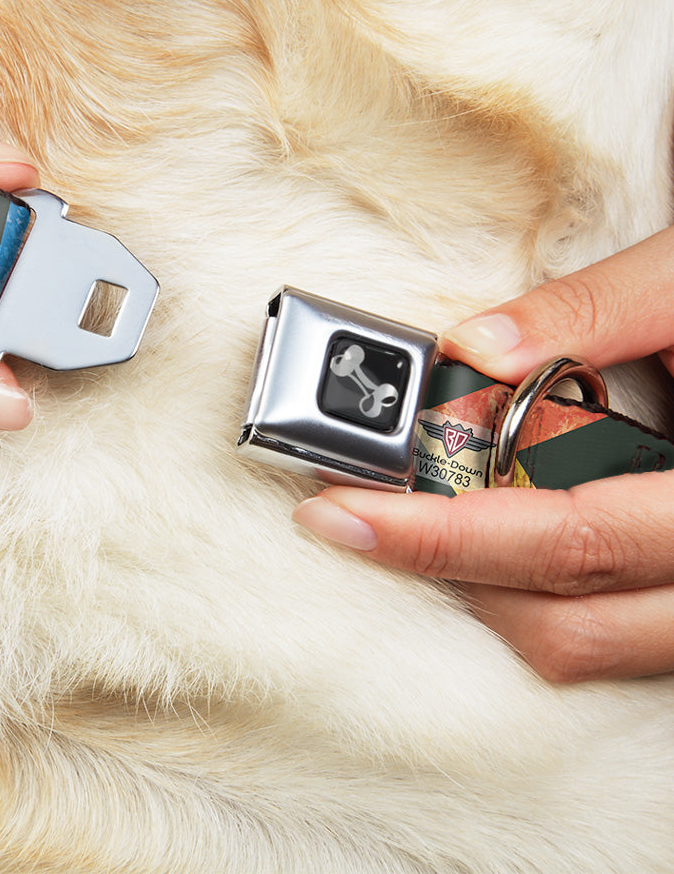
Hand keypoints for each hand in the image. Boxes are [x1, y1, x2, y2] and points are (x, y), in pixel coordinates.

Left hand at [294, 226, 673, 681]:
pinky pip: (614, 636)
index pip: (570, 539)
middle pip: (567, 621)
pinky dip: (539, 595)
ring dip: (487, 591)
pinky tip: (492, 535)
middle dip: (441, 570)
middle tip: (349, 515)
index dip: (443, 535)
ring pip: (588, 645)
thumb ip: (595, 310)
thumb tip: (473, 347)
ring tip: (412, 522)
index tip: (342, 510)